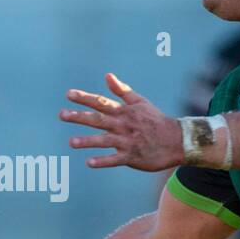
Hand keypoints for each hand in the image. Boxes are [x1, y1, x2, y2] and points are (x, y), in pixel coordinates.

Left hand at [61, 72, 183, 170]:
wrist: (176, 141)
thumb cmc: (156, 120)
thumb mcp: (140, 102)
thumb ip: (122, 90)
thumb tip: (107, 75)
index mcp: (124, 111)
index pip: (101, 102)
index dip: (85, 98)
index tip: (69, 94)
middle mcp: (123, 125)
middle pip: (98, 119)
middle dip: (80, 117)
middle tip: (62, 115)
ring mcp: (127, 142)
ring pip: (104, 140)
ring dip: (88, 141)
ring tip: (71, 142)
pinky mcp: (132, 157)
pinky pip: (115, 160)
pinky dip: (103, 161)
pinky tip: (89, 162)